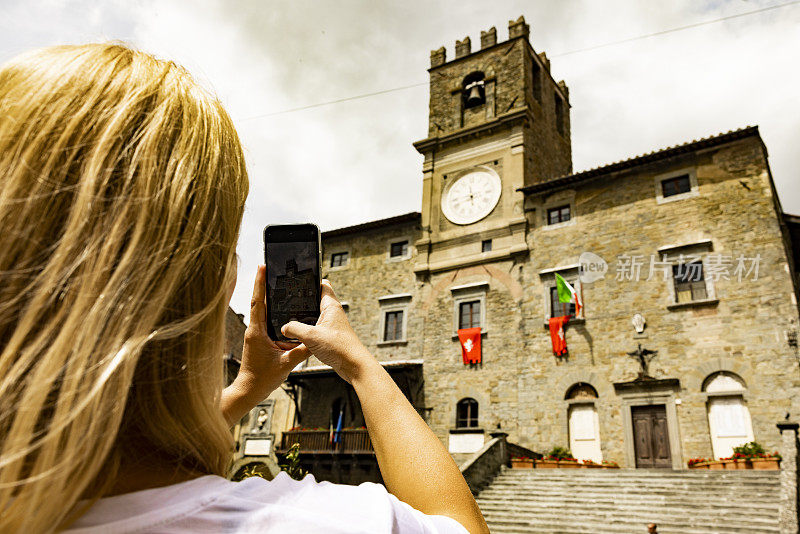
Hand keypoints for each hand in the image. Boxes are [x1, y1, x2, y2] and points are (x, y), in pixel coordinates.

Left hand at [231, 265, 310, 402]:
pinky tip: (281, 309)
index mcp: (256, 332)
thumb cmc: (261, 379)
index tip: (262, 267)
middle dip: (264, 284)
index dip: (260, 283)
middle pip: (259, 301)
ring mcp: (255, 334)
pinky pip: (266, 322)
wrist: (249, 391)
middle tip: (270, 267)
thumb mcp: (286, 363)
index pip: (258, 302)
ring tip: (276, 283)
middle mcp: (253, 330)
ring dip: (268, 297)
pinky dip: (273, 313)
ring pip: (262, 311)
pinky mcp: (258, 340)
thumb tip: (315, 339)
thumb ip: (302, 350)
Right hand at [282, 280, 376, 383]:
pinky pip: (316, 328)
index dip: (311, 280)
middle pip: (316, 300)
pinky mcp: (331, 336)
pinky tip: (299, 335)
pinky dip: (308, 329)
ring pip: (315, 315)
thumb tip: (284, 327)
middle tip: (289, 300)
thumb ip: (294, 329)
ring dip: (305, 317)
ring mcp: (332, 325)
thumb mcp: (311, 336)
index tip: (299, 280)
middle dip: (304, 300)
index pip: (323, 285)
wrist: (354, 366)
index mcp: (331, 306)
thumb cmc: (340, 348)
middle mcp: (333, 313)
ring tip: (291, 318)